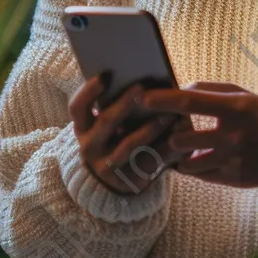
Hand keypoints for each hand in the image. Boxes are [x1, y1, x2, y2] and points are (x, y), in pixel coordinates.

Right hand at [69, 74, 193, 195]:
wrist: (115, 182)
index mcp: (83, 127)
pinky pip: (149, 162)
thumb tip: (142, 78)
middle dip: (125, 103)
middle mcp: (89, 147)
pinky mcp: (127, 180)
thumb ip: (114, 105)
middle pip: (106, 121)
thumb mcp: (106, 126)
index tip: (107, 74)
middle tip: (142, 87)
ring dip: (151, 127)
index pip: (78, 107)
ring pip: (130, 143)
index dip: (89, 90)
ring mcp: (106, 166)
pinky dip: (166, 148)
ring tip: (169, 114)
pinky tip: (179, 137)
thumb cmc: (115, 140)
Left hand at [140, 81, 257, 189]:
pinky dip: (192, 167)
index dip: (161, 100)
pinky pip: (200, 175)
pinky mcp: (235, 181)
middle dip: (168, 135)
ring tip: (178, 145)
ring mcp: (234, 161)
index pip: (189, 102)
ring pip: (187, 164)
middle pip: (181, 139)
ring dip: (177, 155)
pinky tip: (194, 157)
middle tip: (163, 129)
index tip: (139, 97)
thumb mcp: (244, 95)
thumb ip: (209, 89)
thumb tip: (176, 89)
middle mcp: (234, 136)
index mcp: (236, 108)